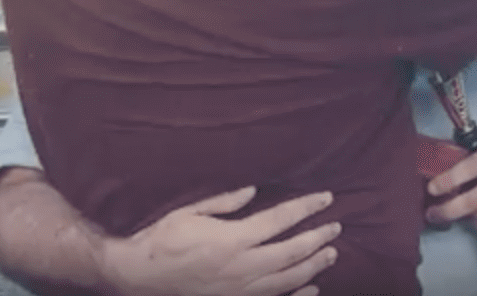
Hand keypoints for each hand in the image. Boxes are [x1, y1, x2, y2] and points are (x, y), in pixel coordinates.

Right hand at [98, 187, 339, 295]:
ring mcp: (241, 287)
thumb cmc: (161, 238)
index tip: (325, 198)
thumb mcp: (189, 211)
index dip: (305, 208)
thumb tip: (254, 190)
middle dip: (317, 238)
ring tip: (331, 253)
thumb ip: (224, 202)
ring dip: (313, 265)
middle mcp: (242, 266)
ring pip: (288, 278)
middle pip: (292, 252)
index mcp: (232, 239)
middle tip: (335, 227)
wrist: (141, 275)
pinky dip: (297, 294)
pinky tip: (313, 288)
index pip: (279, 220)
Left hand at [425, 129, 476, 229]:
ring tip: (449, 212)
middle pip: (475, 200)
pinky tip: (473, 215)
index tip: (431, 189)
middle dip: (449, 210)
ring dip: (462, 216)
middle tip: (432, 214)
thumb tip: (437, 164)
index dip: (447, 181)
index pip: (468, 170)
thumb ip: (467, 153)